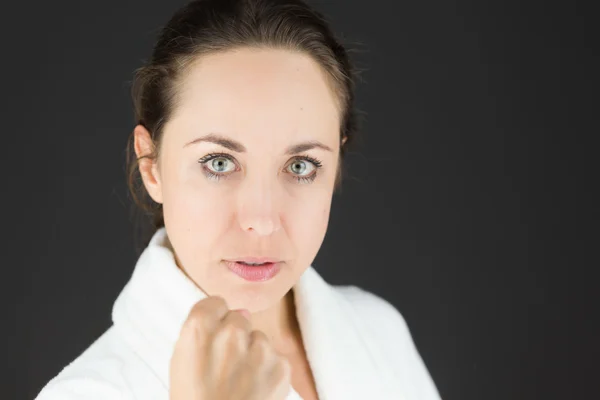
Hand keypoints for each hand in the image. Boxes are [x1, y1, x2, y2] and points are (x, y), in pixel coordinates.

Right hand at [169, 296, 291, 399]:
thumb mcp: (182, 364)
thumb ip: (202, 333)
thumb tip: (233, 314)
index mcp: (199, 329)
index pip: (214, 303)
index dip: (215, 320)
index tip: (213, 336)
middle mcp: (232, 332)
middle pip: (239, 318)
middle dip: (235, 337)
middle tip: (226, 366)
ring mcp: (260, 348)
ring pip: (259, 339)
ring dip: (253, 354)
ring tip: (240, 383)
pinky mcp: (281, 366)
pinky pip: (275, 358)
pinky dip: (268, 372)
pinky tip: (255, 390)